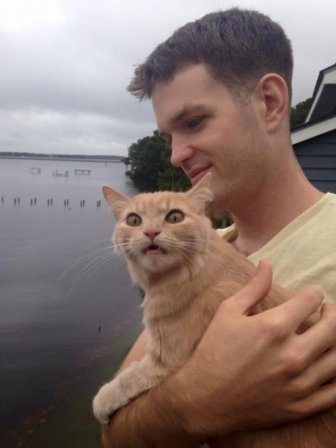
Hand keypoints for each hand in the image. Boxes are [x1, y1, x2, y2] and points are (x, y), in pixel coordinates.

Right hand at [171, 260, 335, 435]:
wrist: (203, 399)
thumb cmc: (213, 351)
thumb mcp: (228, 312)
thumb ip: (253, 287)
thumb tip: (267, 263)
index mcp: (273, 327)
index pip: (310, 301)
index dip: (314, 294)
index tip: (312, 295)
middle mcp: (292, 355)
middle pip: (332, 327)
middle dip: (332, 313)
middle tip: (327, 311)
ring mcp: (298, 384)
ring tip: (329, 335)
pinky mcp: (300, 407)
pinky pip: (335, 392)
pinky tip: (330, 364)